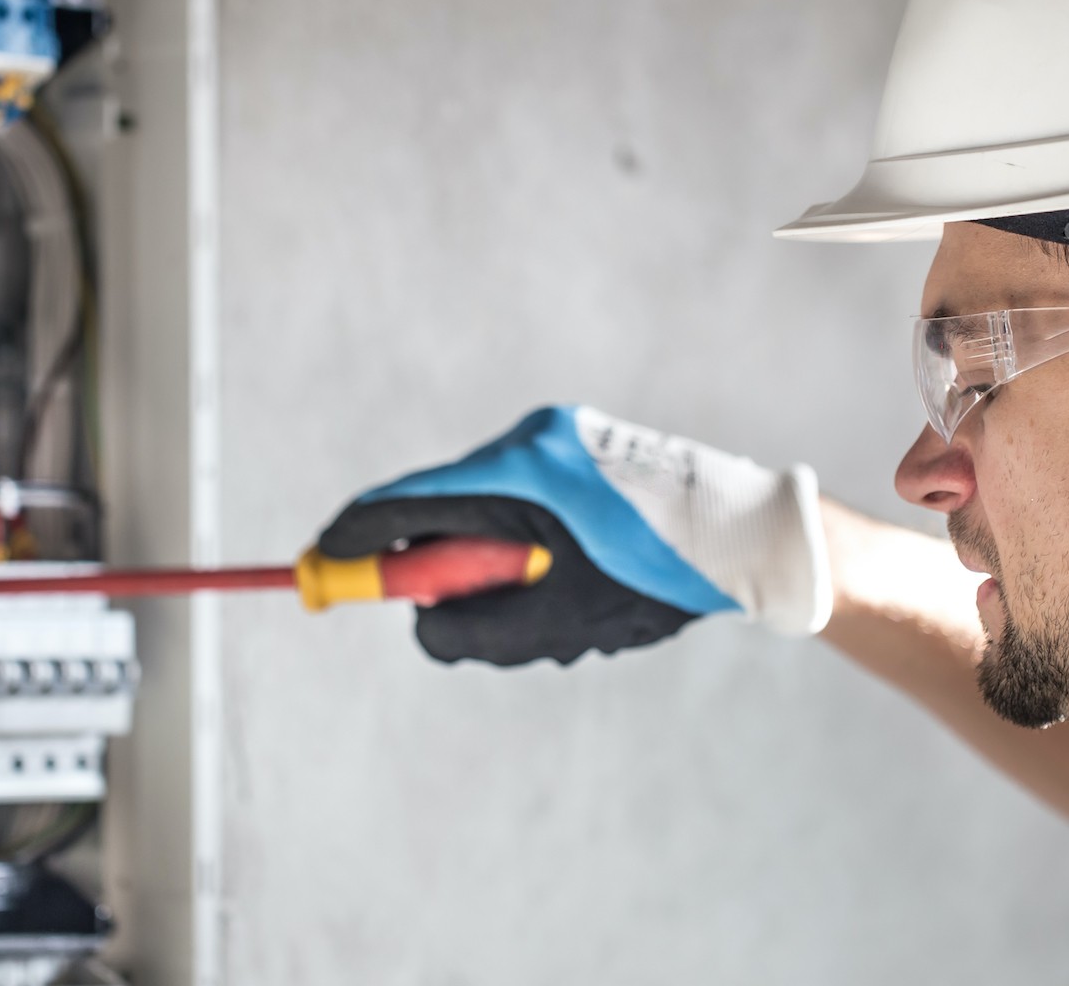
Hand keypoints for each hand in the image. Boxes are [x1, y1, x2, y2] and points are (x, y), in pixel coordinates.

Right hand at [316, 405, 828, 665]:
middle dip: (444, 575)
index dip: (355, 538)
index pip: (408, 502)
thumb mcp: (557, 622)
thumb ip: (470, 631)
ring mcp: (556, 439)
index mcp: (523, 469)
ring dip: (498, 573)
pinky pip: (521, 508)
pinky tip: (584, 587)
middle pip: (443, 510)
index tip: (318, 566)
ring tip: (570, 611)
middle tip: (462, 622)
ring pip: (484, 516)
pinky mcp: (575, 451)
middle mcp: (532, 439)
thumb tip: (419, 623)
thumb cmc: (661, 576)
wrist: (751, 537)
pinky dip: (526, 554)